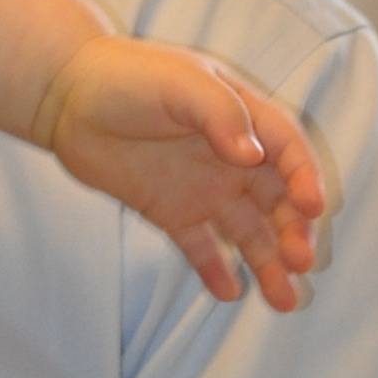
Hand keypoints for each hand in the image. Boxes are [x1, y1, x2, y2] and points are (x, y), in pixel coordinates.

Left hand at [37, 35, 326, 311]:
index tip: (312, 208)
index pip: (288, 151)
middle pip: (278, 200)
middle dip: (295, 232)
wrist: (64, 95)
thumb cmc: (125, 76)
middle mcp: (231, 157)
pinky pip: (201, 247)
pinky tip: (228, 293)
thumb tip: (252, 155)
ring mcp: (203, 187)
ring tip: (284, 300)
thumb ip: (220, 113)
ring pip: (248, 231)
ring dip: (268, 263)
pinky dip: (215, 270)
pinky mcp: (171, 211)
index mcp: (243, 117)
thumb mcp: (179, 82)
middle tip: (300, 262)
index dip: (305, 179)